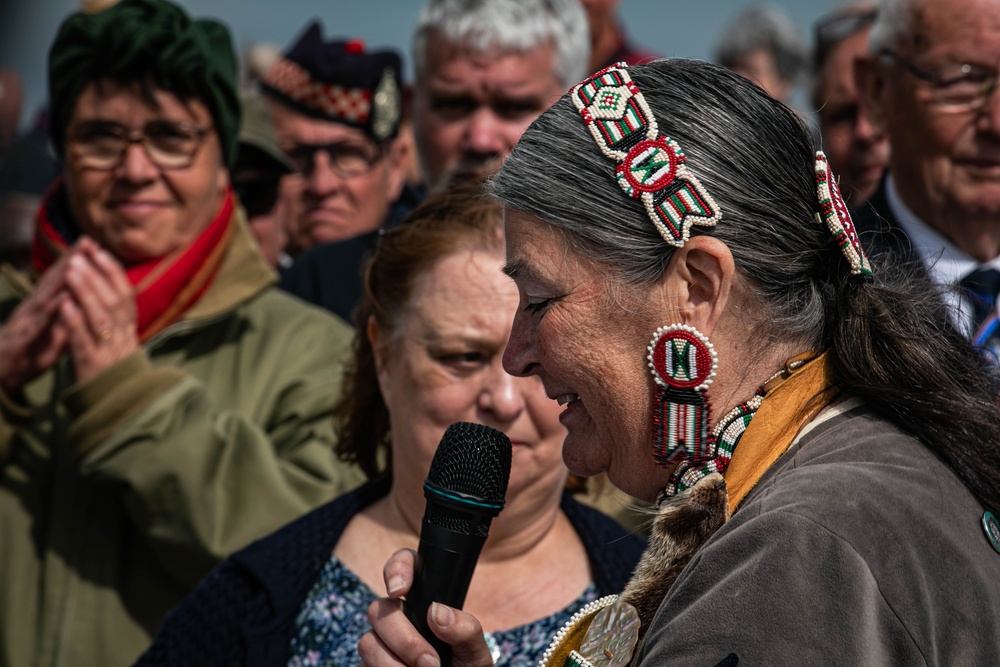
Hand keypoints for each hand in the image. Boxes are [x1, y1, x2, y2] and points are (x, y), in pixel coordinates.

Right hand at [0, 247, 73, 393]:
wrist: (2, 374)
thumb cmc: (29, 351)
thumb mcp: (53, 331)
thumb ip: (66, 315)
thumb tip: (83, 301)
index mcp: (44, 307)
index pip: (62, 280)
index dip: (77, 262)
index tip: (93, 244)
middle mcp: (35, 309)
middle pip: (54, 281)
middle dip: (71, 260)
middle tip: (86, 240)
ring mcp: (27, 321)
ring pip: (46, 296)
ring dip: (60, 278)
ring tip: (76, 260)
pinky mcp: (23, 338)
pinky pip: (39, 323)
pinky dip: (52, 310)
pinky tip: (63, 298)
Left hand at [59, 237, 138, 383]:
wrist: (115, 412)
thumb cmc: (111, 376)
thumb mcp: (119, 345)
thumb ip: (115, 321)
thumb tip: (109, 290)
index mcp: (130, 332)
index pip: (126, 296)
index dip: (114, 273)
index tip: (99, 251)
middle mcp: (124, 339)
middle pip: (115, 302)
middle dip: (97, 276)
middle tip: (80, 255)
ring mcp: (110, 353)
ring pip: (101, 317)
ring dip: (86, 292)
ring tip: (71, 271)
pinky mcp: (93, 368)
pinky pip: (84, 341)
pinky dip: (74, 321)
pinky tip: (64, 304)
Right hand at [359, 549, 494, 666]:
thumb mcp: (475, 651)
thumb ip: (465, 630)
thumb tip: (437, 612)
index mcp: (426, 600)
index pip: (405, 564)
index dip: (397, 568)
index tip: (400, 590)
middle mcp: (398, 617)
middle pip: (380, 609)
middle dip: (403, 639)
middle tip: (430, 662)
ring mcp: (380, 642)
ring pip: (368, 641)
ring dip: (393, 664)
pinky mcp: (370, 664)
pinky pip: (363, 664)